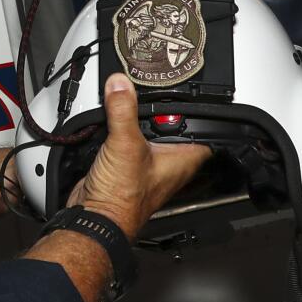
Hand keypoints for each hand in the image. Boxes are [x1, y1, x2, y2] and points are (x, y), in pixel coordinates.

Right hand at [66, 74, 210, 239]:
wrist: (94, 218)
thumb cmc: (121, 198)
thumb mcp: (125, 143)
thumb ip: (124, 110)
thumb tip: (121, 83)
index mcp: (181, 160)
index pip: (207, 134)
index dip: (207, 116)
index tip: (200, 97)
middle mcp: (167, 164)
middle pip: (175, 130)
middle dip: (167, 113)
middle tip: (160, 93)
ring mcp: (146, 166)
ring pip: (150, 136)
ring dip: (141, 122)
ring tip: (134, 102)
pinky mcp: (124, 167)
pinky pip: (127, 142)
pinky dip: (121, 131)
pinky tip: (113, 122)